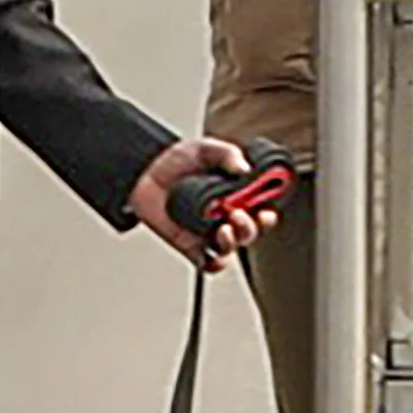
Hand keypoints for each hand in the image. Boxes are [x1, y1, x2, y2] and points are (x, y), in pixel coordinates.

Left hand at [134, 136, 273, 270]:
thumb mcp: (205, 149)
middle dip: (250, 227)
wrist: (145, 171)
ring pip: (232, 248)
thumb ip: (227, 154)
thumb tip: (244, 168)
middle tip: (238, 214)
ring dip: (233, 242)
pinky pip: (208, 262)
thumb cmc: (178, 161)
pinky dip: (214, 263)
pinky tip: (211, 253)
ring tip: (223, 229)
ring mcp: (209, 232)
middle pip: (250, 232)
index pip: (261, 209)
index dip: (267, 214)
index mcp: (237, 194)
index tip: (265, 211)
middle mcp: (226, 215)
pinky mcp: (192, 245)